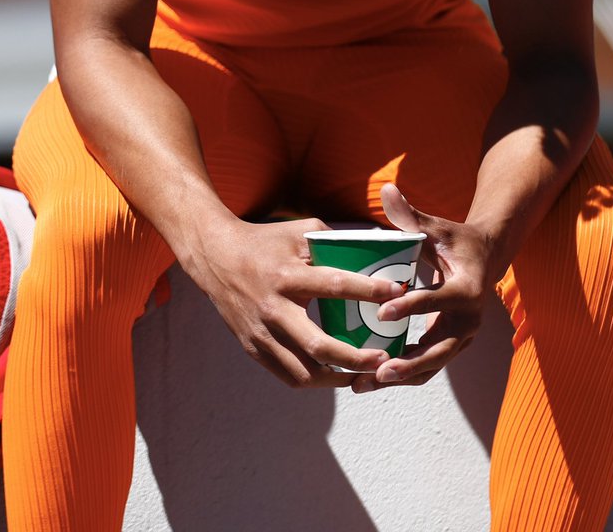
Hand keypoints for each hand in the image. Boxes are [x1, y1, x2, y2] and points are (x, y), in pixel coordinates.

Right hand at [184, 216, 411, 387]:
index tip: (396, 293)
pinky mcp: (253, 348)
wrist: (216, 257)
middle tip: (385, 359)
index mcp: (287, 276)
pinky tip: (336, 375)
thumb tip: (372, 251)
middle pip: (320, 346)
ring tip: (364, 373)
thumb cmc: (265, 241)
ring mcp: (262, 334)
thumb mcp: (298, 232)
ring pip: (305, 372)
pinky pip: (288, 376)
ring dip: (338, 378)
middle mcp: (274, 309)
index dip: (367, 290)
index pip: (334, 285)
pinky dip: (315, 380)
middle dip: (357, 358)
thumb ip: (333, 242)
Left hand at [351, 184, 498, 394]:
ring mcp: (462, 337)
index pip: (435, 301)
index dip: (410, 307)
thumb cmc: (454, 240)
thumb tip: (387, 189)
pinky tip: (370, 379)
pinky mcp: (452, 345)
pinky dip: (403, 374)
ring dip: (399, 378)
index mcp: (466, 289)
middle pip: (437, 350)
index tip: (381, 313)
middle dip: (406, 364)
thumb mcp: (435, 227)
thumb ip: (410, 215)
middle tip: (375, 371)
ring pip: (431, 365)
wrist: (484, 259)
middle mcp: (469, 320)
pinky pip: (428, 365)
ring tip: (362, 386)